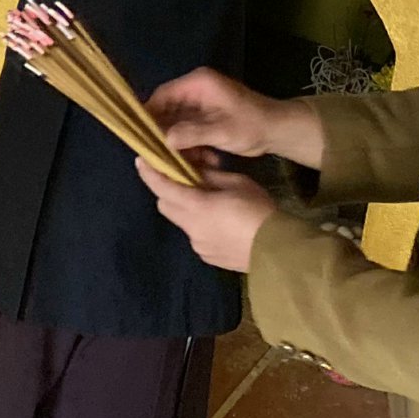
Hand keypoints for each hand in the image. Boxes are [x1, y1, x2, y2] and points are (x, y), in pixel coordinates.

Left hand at [136, 159, 276, 272]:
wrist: (277, 250)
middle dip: (167, 191)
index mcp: (196, 207)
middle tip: (181, 179)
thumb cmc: (258, 210)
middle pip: (165, 205)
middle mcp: (191, 228)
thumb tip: (195, 172)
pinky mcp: (208, 257)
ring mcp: (198, 245)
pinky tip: (221, 223)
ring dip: (186, 209)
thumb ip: (210, 177)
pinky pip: (196, 235)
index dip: (149, 173)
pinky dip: (200, 225)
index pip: (163, 187)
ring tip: (208, 202)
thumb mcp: (236, 183)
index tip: (141, 160)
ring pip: (181, 222)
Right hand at [146, 68, 313, 163]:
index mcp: (198, 83)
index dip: (149, 114)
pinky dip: (192, 144)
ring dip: (181, 142)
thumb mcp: (221, 130)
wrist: (278, 130)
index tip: (140, 135)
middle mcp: (196, 90)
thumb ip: (192, 133)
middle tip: (159, 154)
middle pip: (168, 109)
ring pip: (177, 123)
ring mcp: (201, 103)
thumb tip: (163, 139)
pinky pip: (189, 129)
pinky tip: (202, 159)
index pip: (163, 94)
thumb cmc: (251, 125)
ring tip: (188, 160)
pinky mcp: (207, 116)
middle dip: (166, 133)